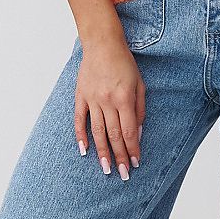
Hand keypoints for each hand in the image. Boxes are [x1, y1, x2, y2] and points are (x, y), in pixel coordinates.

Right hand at [74, 34, 144, 178]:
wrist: (102, 44)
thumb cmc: (124, 63)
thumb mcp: (140, 84)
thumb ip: (139, 109)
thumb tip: (137, 133)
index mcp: (124, 98)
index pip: (129, 131)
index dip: (132, 149)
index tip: (135, 163)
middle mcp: (107, 101)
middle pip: (114, 135)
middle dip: (119, 157)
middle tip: (123, 174)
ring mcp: (92, 99)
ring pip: (97, 131)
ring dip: (102, 152)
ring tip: (105, 169)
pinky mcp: (80, 96)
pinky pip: (79, 119)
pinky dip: (81, 136)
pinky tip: (84, 150)